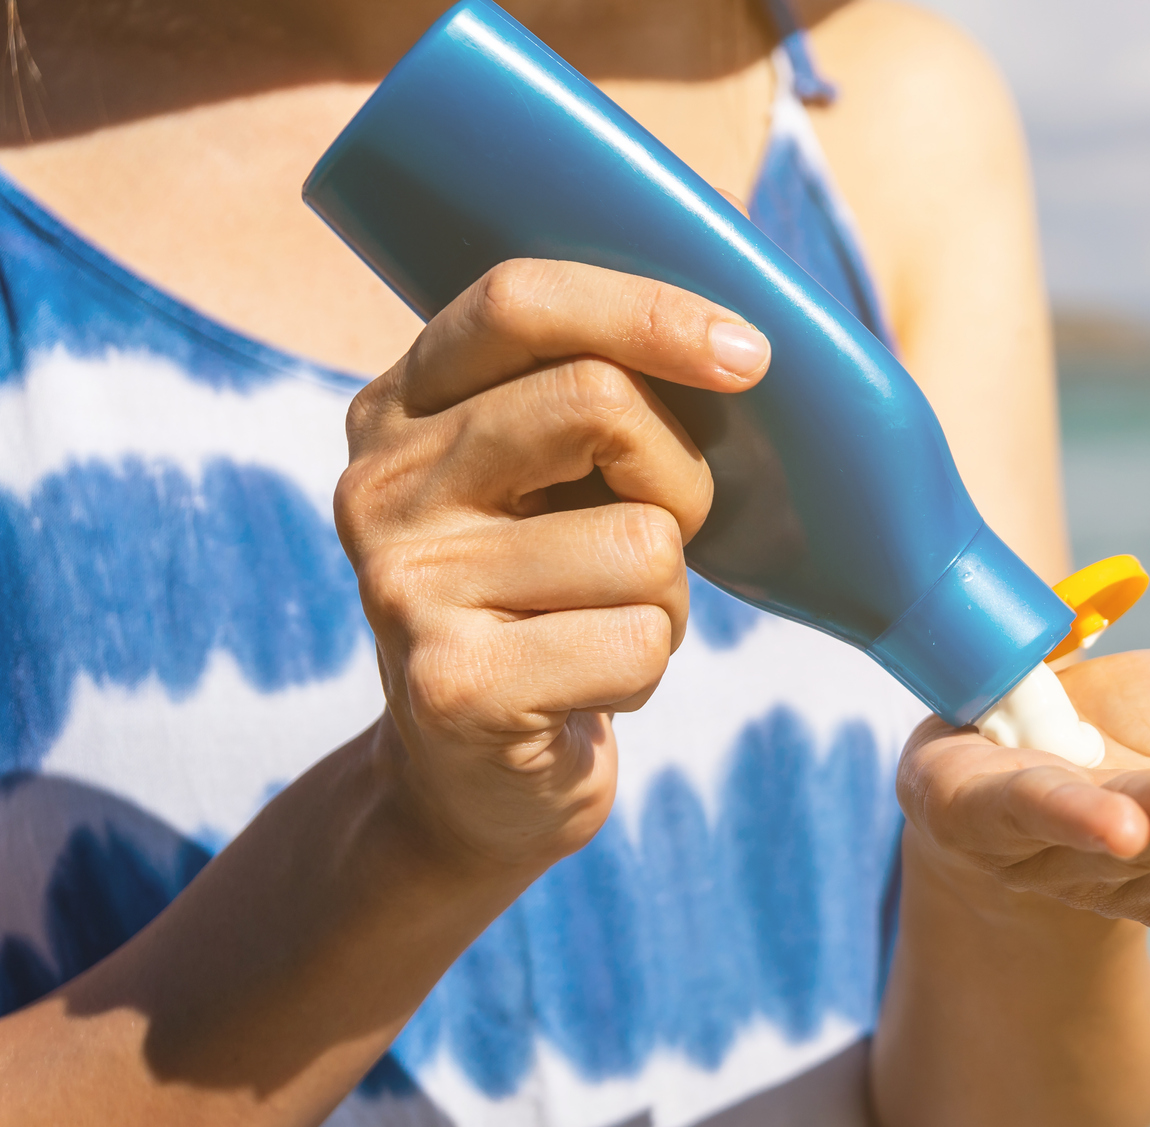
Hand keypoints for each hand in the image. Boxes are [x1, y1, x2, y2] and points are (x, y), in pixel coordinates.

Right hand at [337, 259, 769, 872]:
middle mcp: (382, 484)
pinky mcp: (454, 685)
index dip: (647, 311)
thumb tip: (739, 341)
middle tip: (665, 536)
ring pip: (642, 541)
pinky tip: (586, 690)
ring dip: (666, 599)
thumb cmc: (550, 605)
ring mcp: (406, 586)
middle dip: (680, 478)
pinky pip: (637, 641)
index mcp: (400, 408)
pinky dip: (646, 670)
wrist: (472, 784)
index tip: (750, 356)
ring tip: (603, 629)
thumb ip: (600, 399)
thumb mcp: (553, 487)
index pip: (520, 303)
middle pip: (599, 403)